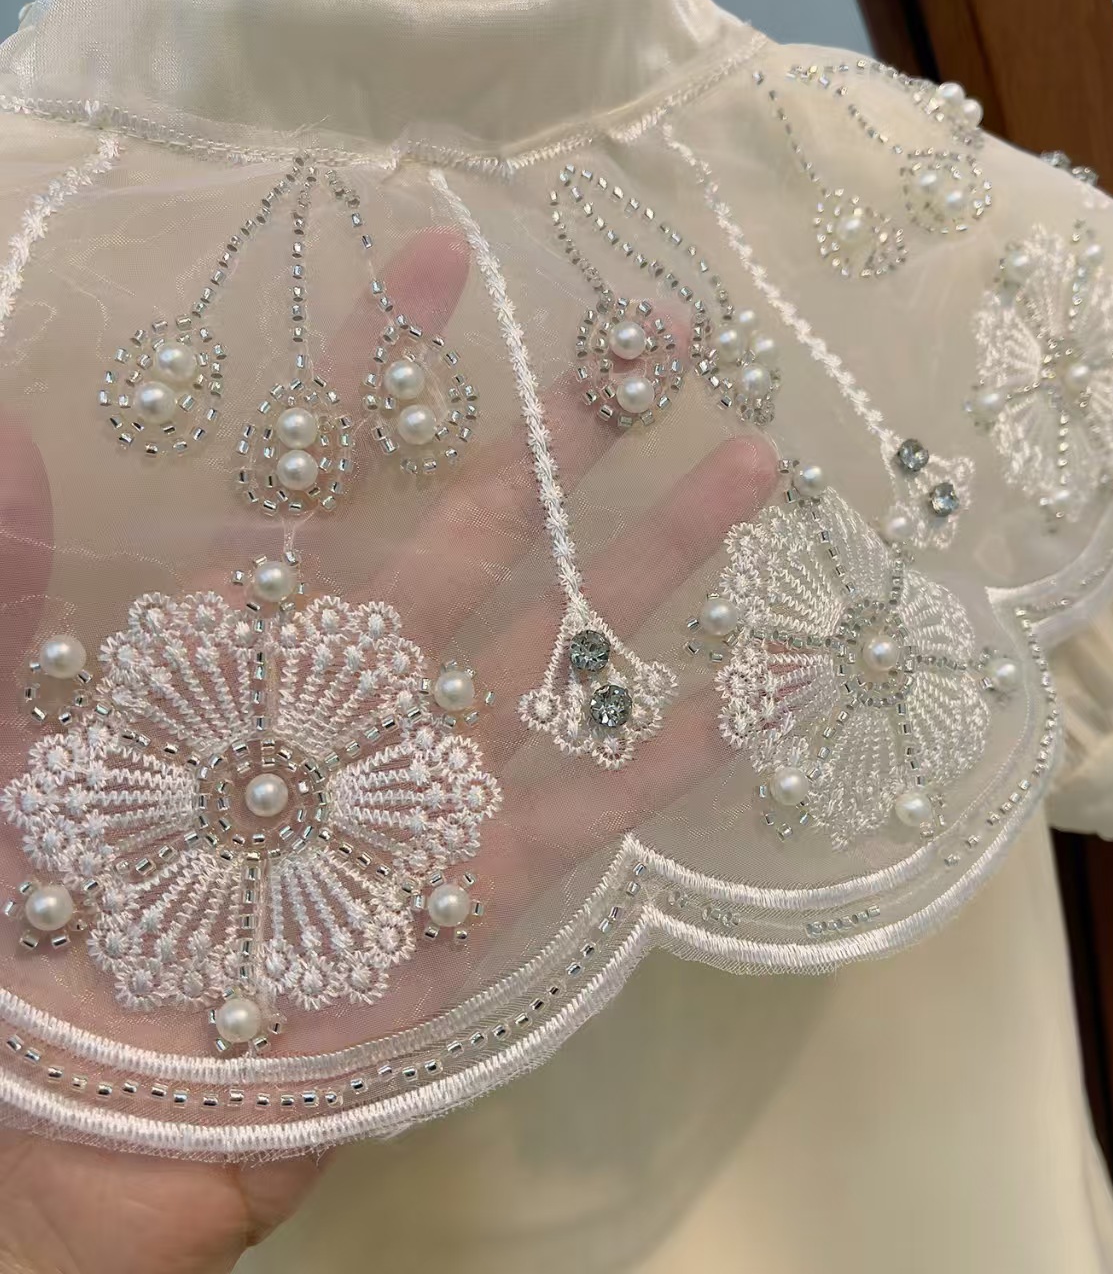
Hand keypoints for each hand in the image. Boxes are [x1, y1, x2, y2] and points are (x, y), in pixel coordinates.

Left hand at [0, 223, 776, 1272]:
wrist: (68, 1127)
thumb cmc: (18, 926)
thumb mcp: (1, 735)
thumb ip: (11, 598)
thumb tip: (6, 432)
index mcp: (246, 646)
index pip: (325, 476)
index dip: (380, 371)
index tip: (439, 257)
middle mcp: (359, 697)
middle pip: (481, 544)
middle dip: (564, 441)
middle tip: (656, 345)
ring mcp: (430, 789)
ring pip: (558, 657)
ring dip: (652, 570)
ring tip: (750, 472)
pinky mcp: (479, 895)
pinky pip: (590, 816)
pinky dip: (673, 756)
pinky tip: (764, 688)